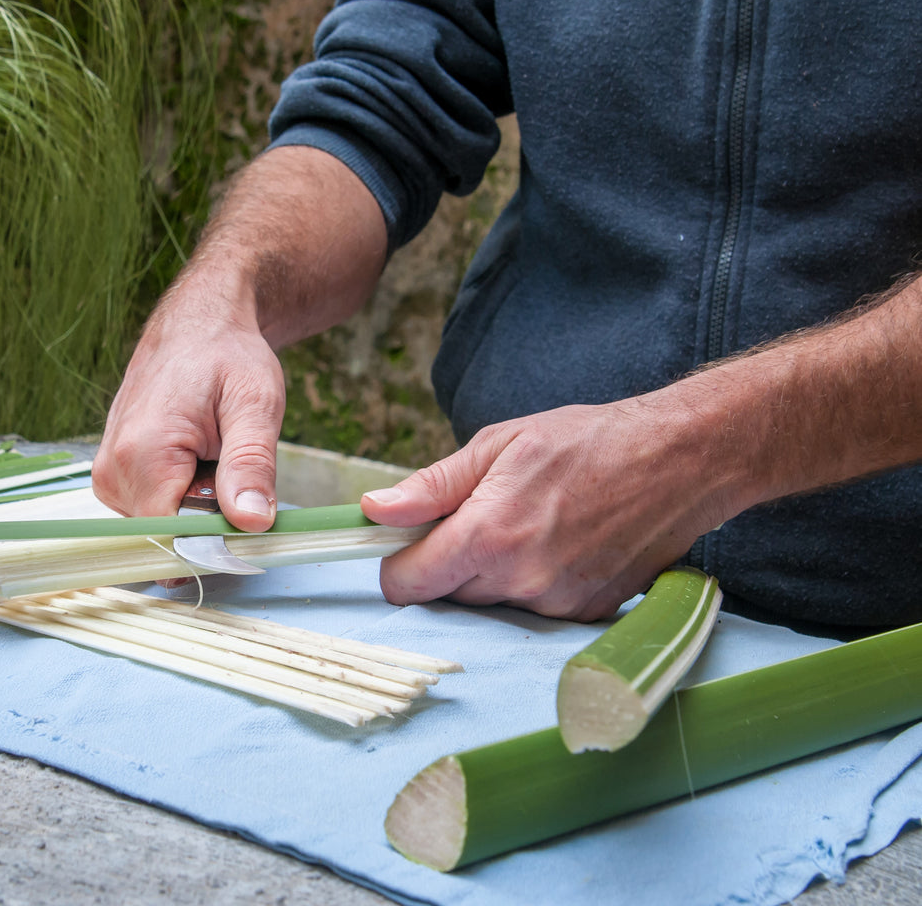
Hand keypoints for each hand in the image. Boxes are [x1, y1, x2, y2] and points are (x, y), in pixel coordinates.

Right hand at [92, 286, 282, 530]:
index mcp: (142, 452)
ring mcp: (107, 472)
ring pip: (159, 525)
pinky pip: (151, 509)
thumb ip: (251, 465)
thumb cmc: (228, 357)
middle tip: (231, 469)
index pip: (169, 536)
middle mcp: (113, 467)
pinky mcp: (112, 474)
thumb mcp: (255, 405)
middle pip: (166, 533)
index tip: (244, 520)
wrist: (197, 326)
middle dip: (207, 519)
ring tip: (212, 457)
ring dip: (195, 506)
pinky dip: (181, 496)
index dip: (212, 541)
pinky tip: (195, 461)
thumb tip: (251, 522)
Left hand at [360, 400, 741, 620]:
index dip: (396, 564)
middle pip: (447, 595)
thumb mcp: (500, 444)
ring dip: (492, 573)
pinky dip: (532, 582)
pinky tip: (558, 542)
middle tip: (479, 515)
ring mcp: (558, 604)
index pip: (407, 584)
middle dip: (448, 562)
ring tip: (528, 521)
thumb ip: (432, 486)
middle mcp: (521, 581)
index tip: (404, 543)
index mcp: (489, 536)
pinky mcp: (588, 614)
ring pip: (491, 603)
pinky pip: (533, 608)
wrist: (682, 460)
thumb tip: (374, 509)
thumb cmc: (589, 441)